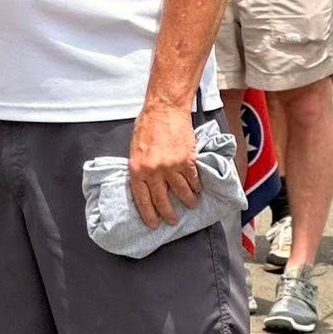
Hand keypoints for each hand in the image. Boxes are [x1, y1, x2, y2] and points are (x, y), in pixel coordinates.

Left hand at [128, 101, 201, 227]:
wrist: (165, 109)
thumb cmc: (147, 125)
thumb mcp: (134, 149)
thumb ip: (140, 168)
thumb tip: (145, 185)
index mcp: (137, 169)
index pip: (142, 200)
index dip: (148, 215)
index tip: (153, 224)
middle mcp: (153, 171)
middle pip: (162, 201)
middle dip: (169, 214)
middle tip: (173, 220)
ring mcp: (171, 167)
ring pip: (182, 193)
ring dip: (188, 201)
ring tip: (191, 204)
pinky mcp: (187, 161)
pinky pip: (193, 180)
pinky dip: (196, 186)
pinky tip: (197, 189)